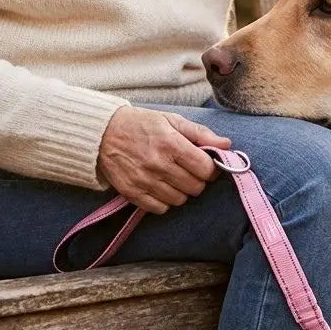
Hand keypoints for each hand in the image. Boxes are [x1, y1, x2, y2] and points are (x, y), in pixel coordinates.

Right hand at [98, 106, 231, 213]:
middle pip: (195, 187)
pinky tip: (161, 186)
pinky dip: (165, 200)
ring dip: (182, 190)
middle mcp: (158, 164)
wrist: (103, 133)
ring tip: (174, 176)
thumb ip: (201, 133)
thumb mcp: (172, 120)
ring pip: (180, 200)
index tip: (206, 164)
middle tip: (189, 169)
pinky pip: (160, 208)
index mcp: (171, 144)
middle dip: (197, 179)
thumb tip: (227, 145)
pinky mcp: (132, 193)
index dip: (211, 168)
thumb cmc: (142, 124)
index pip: (205, 169)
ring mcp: (144, 181)